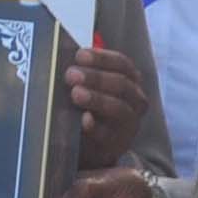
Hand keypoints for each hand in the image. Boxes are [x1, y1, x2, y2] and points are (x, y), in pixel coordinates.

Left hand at [63, 44, 147, 169]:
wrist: (91, 146)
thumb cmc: (89, 107)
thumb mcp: (89, 86)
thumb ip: (83, 71)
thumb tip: (62, 52)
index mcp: (130, 79)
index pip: (121, 63)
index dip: (102, 58)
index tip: (79, 55)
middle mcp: (135, 100)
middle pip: (121, 84)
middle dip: (96, 77)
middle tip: (71, 75)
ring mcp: (128, 124)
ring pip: (118, 109)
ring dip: (97, 99)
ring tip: (76, 94)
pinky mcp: (116, 145)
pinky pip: (107, 135)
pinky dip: (95, 127)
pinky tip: (83, 120)